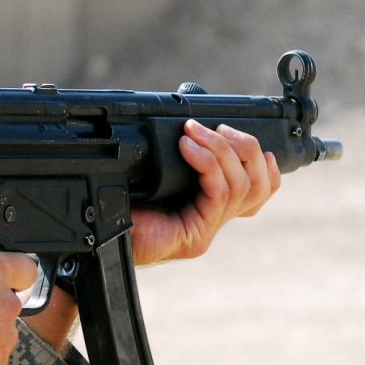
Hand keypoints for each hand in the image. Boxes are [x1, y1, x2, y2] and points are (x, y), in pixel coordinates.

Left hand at [129, 120, 280, 265]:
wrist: (100, 237)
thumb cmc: (119, 207)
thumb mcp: (153, 176)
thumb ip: (176, 161)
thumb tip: (188, 129)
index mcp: (206, 207)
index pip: (255, 192)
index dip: (264, 166)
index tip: (246, 137)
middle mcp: (212, 221)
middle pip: (258, 188)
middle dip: (247, 149)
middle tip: (221, 128)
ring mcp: (206, 231)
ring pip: (242, 187)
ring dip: (222, 149)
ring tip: (195, 131)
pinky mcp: (196, 236)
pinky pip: (218, 194)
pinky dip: (207, 164)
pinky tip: (188, 148)